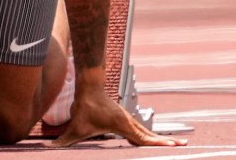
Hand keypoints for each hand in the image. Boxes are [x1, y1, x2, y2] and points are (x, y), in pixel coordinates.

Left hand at [49, 85, 186, 147]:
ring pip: (147, 133)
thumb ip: (66, 140)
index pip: (143, 139)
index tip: (171, 147)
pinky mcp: (125, 120)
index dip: (157, 144)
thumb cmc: (85, 106)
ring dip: (160, 140)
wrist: (89, 87)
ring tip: (177, 144)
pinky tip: (153, 142)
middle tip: (185, 146)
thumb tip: (50, 149)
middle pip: (151, 136)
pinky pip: (141, 131)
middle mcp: (129, 123)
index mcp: (123, 126)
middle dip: (166, 142)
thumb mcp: (76, 126)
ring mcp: (128, 121)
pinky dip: (150, 137)